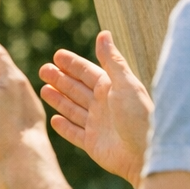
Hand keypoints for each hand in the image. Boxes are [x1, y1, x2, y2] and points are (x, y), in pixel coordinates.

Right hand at [39, 30, 151, 186]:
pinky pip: (74, 133)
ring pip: (72, 109)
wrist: (146, 155)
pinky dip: (64, 127)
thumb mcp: (125, 84)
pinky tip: (54, 120)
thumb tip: (104, 33)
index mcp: (111, 89)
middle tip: (43, 69)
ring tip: (43, 89)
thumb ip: (112, 60)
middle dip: (60, 79)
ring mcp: (97, 125)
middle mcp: (103, 106)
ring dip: (58, 99)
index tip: (57, 55)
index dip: (72, 64)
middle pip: (76, 89)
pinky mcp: (92, 144)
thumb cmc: (139, 117)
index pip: (87, 72)